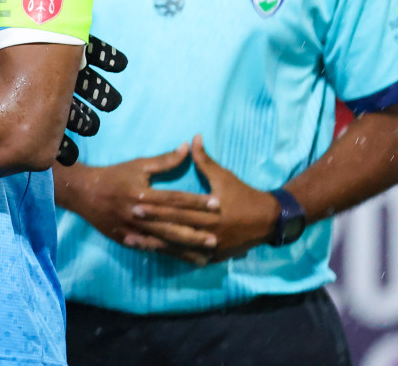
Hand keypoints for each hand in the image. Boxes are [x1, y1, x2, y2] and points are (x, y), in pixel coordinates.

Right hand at [60, 144, 222, 265]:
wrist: (83, 192)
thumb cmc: (114, 176)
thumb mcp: (138, 165)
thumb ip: (164, 160)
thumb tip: (187, 147)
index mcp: (142, 194)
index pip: (174, 199)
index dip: (196, 202)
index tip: (216, 204)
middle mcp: (139, 214)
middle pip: (171, 224)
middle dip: (194, 231)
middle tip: (216, 237)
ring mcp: (133, 230)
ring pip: (164, 241)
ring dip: (186, 248)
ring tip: (206, 254)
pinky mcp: (128, 240)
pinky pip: (152, 249)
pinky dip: (170, 254)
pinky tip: (185, 259)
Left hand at [133, 135, 279, 264]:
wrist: (269, 221)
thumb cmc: (244, 195)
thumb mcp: (224, 176)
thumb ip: (205, 160)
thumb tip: (193, 137)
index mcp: (212, 212)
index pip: (178, 209)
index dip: (157, 207)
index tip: (135, 202)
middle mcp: (211, 233)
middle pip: (175, 229)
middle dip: (150, 225)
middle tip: (128, 220)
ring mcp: (212, 248)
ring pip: (177, 247)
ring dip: (153, 244)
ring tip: (130, 240)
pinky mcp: (213, 258)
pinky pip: (187, 257)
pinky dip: (169, 254)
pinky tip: (150, 252)